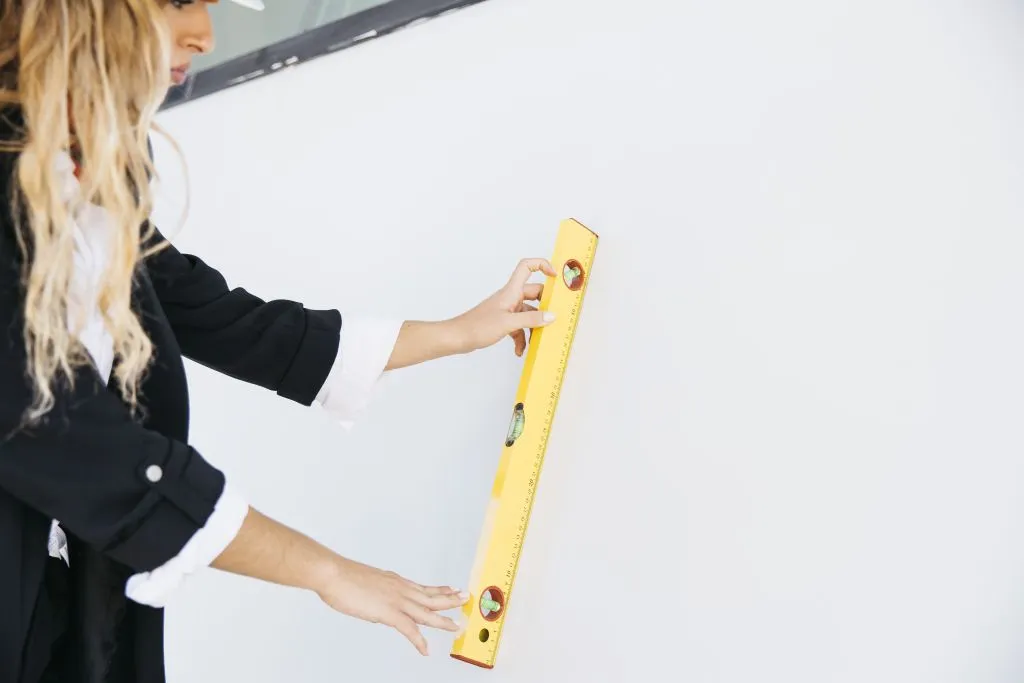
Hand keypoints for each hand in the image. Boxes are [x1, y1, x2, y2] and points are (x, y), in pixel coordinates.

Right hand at [317, 556, 467, 654]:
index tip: (452, 589)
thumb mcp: (367, 582)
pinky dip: (419, 641)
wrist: (333, 573)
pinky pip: (409, 629)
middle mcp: (401, 589)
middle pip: (431, 597)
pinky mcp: (388, 612)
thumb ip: (377, 590)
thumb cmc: (343, 577)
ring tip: (456, 626)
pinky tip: (425, 650)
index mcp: (395, 581)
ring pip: (427, 612)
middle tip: (466, 600)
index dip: (440, 589)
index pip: (423, 587)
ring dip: (443, 620)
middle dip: (450, 600)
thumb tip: (379, 598)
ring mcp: (396, 600)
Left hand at [450, 257, 558, 355]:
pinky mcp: (503, 322)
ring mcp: (507, 310)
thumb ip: (531, 320)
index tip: (555, 276)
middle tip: (554, 317)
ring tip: (536, 341)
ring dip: (533, 327)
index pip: (526, 267)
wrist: (458, 338)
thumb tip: (551, 316)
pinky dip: (521, 338)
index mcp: (511, 291)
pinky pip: (519, 327)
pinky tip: (519, 351)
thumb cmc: (477, 326)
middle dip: (544, 307)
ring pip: (528, 314)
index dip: (542, 265)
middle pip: (534, 295)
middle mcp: (510, 298)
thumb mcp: (508, 323)